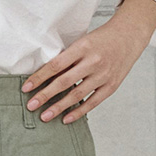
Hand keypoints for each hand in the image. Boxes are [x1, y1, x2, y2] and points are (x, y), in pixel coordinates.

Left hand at [21, 0, 155, 122]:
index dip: (40, 77)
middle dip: (45, 95)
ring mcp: (103, 75)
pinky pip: (92, 102)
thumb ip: (67, 58)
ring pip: (77, 95)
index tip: (26, 87)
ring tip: (45, 116)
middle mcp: (93, 61)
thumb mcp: (82, 42)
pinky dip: (78, 112)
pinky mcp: (111, 86)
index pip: (56, 65)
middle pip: (64, 82)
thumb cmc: (102, 39)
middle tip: (31, 105)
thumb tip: (46, 76)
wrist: (129, 36)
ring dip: (59, 107)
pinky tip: (66, 118)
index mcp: (83, 47)